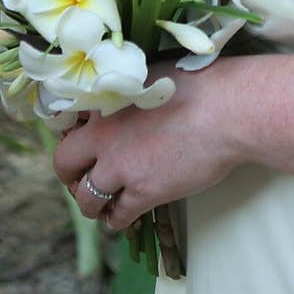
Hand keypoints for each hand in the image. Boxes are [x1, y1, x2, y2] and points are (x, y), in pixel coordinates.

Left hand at [52, 57, 246, 230]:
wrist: (228, 109)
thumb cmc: (200, 82)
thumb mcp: (150, 74)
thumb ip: (126, 89)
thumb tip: (123, 100)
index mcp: (104, 102)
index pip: (66, 124)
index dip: (73, 138)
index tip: (83, 146)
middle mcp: (103, 136)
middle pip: (65, 163)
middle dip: (70, 176)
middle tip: (81, 180)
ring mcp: (121, 167)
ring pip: (87, 197)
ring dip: (91, 204)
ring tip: (102, 205)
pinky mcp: (144, 192)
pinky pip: (118, 216)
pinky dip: (118, 219)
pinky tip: (126, 216)